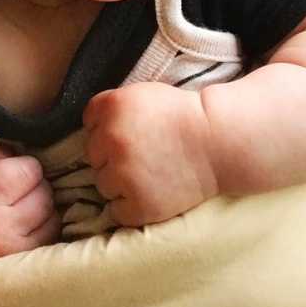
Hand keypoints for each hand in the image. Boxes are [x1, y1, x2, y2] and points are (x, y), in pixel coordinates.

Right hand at [0, 143, 60, 258]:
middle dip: (35, 185)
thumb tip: (27, 153)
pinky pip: (51, 234)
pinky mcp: (20, 257)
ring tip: (22, 204)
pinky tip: (28, 221)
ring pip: (51, 214)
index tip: (15, 170)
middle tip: (18, 188)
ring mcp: (12, 246)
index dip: (25, 165)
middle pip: (44, 192)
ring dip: (42, 205)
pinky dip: (44, 224)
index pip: (30, 170)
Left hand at [83, 82, 218, 225]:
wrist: (217, 142)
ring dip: (118, 182)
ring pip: (102, 184)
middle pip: (93, 155)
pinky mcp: (138, 204)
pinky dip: (129, 206)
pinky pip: (117, 211)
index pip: (89, 123)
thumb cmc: (181, 116)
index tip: (130, 132)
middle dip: (111, 155)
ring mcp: (123, 174)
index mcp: (112, 107)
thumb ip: (111, 108)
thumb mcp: (141, 95)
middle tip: (141, 155)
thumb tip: (89, 129)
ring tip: (146, 175)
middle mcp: (111, 139)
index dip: (107, 127)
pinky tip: (148, 193)